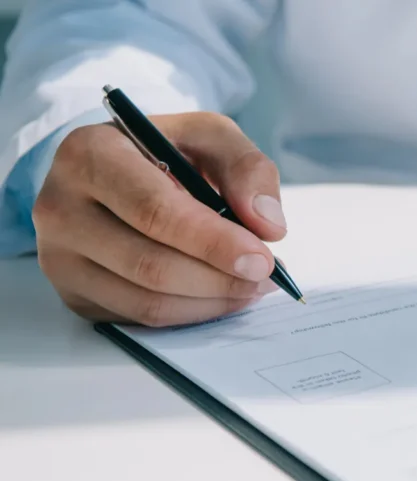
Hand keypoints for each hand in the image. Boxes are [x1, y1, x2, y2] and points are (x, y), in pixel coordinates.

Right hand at [33, 112, 285, 325]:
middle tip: (266, 276)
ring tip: (251, 285)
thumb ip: (247, 168)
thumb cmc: (165, 151)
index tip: (262, 258)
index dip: (214, 242)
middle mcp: (60, 207)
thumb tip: (267, 226)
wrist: (117, 171)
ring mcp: (59, 256)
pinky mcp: (73, 293)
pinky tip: (221, 295)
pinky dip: (191, 313)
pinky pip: (139, 318)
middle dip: (220, 278)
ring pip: (147, 301)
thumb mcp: (210, 136)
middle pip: (151, 265)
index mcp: (89, 154)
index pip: (154, 211)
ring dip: (212, 301)